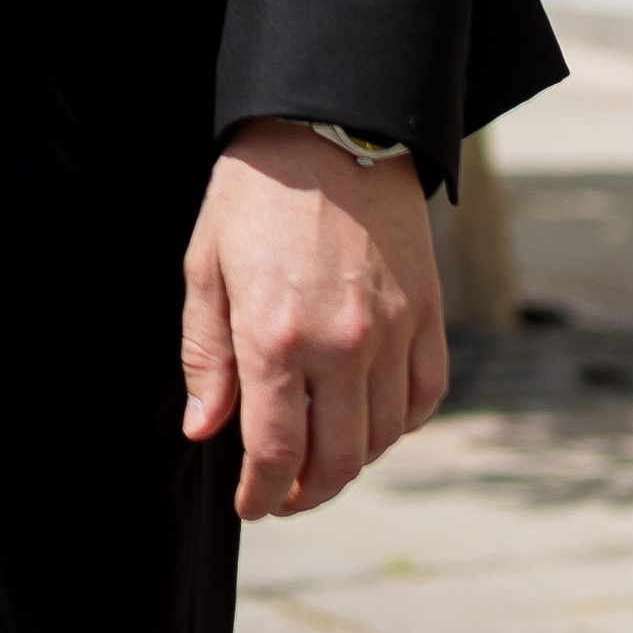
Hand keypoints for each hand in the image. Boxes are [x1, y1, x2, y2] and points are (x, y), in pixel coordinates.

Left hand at [180, 119, 448, 518]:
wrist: (329, 127)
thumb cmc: (254, 194)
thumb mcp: (206, 267)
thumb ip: (205, 356)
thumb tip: (203, 430)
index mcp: (275, 337)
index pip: (274, 452)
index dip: (259, 493)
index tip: (250, 505)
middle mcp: (341, 346)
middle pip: (334, 461)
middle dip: (304, 494)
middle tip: (281, 496)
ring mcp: (393, 333)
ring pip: (381, 438)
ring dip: (350, 463)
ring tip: (319, 460)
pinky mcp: (428, 315)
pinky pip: (424, 397)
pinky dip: (399, 423)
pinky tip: (370, 420)